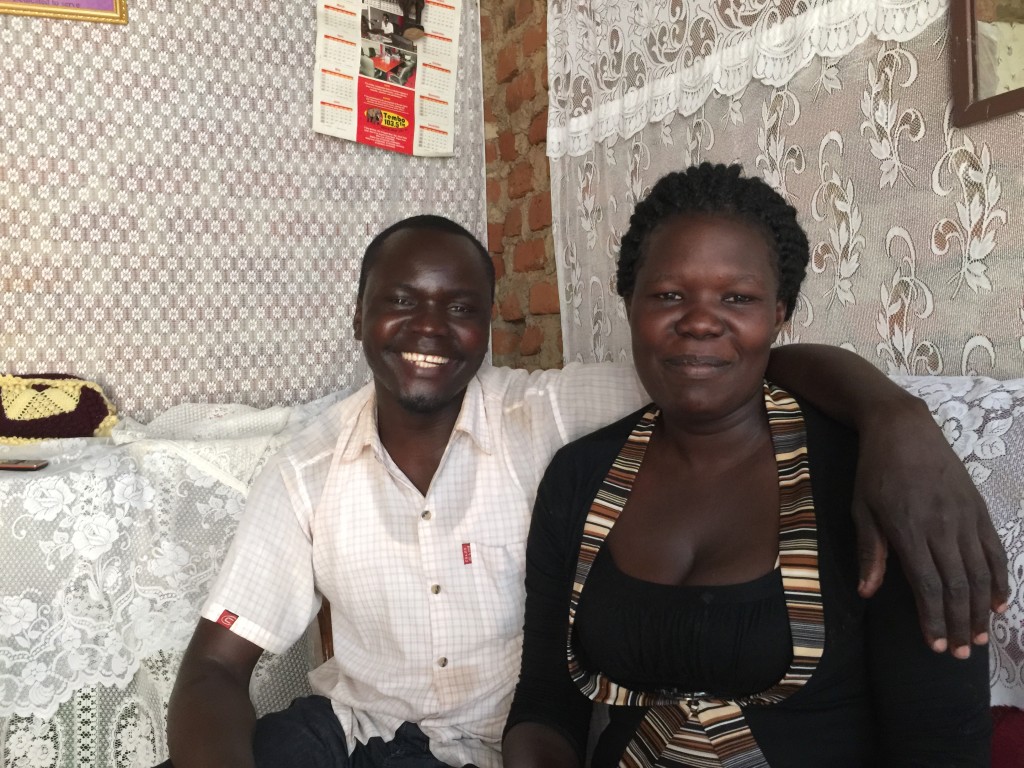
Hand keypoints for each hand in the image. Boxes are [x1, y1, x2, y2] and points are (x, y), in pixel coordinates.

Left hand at [852, 395, 1007, 656]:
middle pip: (958, 586)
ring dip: (981, 609)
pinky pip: (994, 549)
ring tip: (980, 638)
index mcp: (910, 529)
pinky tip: (999, 603)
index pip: (927, 585)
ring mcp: (965, 517)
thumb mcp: (861, 509)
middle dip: (960, 624)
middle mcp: (943, 526)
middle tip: (961, 653)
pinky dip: (1000, 579)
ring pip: (980, 573)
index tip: (936, 645)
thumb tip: (867, 592)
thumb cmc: (874, 471)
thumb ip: (868, 551)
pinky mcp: (978, 508)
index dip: (933, 619)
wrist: (903, 428)